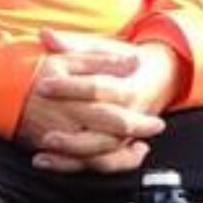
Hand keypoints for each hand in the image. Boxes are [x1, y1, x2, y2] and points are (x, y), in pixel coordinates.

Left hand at [15, 30, 172, 173]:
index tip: (43, 85)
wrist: (159, 76)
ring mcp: (125, 134)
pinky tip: (44, 162)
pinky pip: (99, 164)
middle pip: (106, 126)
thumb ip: (72, 45)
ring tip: (42, 152)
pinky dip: (74, 167)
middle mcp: (131, 113)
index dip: (70, 87)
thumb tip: (45, 35)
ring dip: (73, 156)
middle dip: (75, 132)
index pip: (98, 88)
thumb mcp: (100, 48)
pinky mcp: (117, 148)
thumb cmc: (122, 60)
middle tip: (45, 135)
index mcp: (126, 85)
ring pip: (104, 151)